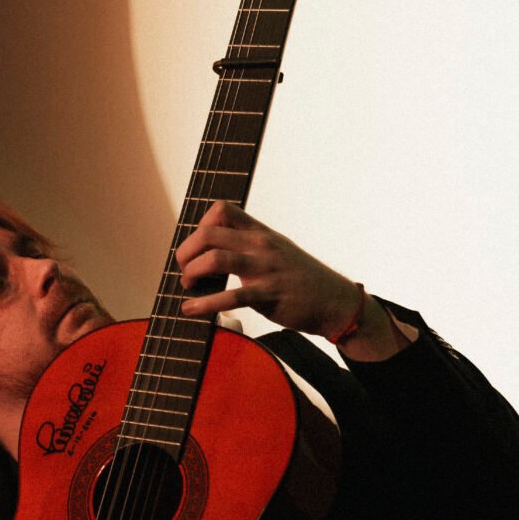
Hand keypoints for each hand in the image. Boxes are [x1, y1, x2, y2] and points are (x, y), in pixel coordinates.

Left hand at [176, 200, 358, 337]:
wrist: (335, 301)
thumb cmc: (300, 278)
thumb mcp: (276, 250)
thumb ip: (248, 245)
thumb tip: (211, 252)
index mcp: (261, 232)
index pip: (222, 209)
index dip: (199, 225)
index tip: (195, 248)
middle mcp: (261, 245)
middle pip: (209, 234)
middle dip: (186, 252)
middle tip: (183, 270)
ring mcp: (265, 269)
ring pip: (216, 260)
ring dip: (191, 273)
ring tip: (186, 286)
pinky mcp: (269, 295)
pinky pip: (231, 297)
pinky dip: (204, 304)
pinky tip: (190, 310)